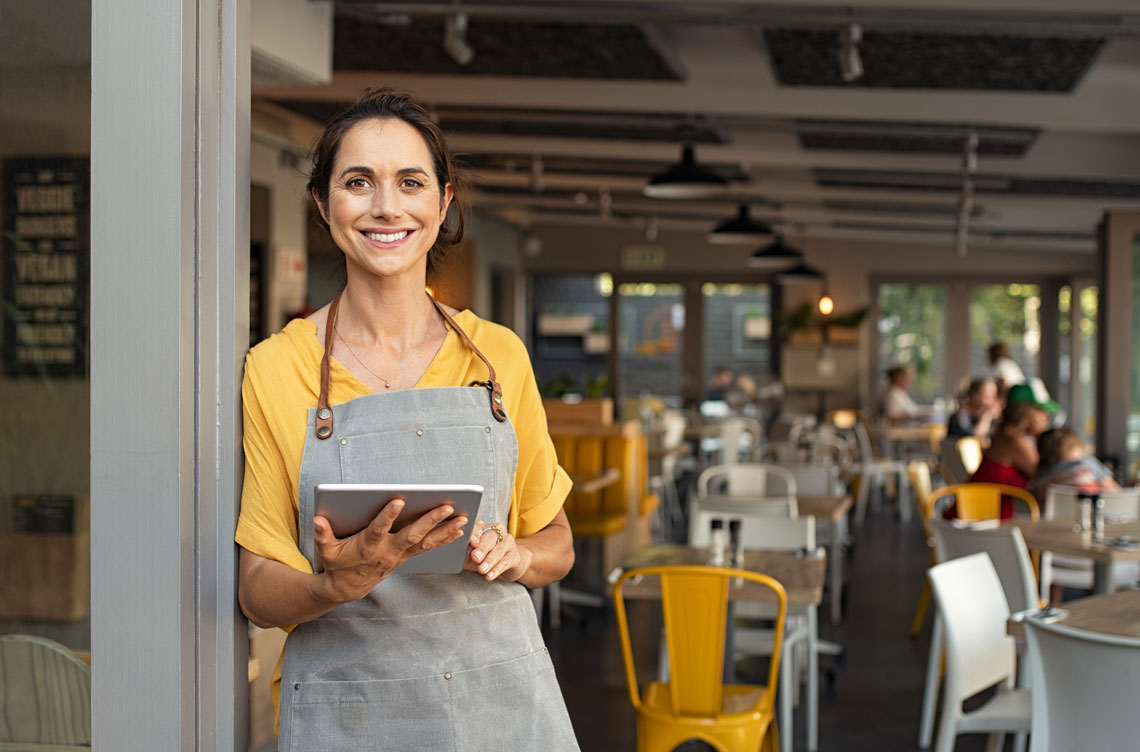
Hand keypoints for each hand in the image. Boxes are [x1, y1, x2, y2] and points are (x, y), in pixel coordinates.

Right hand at [313, 499, 468, 602]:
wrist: (348, 588)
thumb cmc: (337, 563)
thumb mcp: (326, 550)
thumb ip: (323, 535)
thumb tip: (318, 520)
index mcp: (368, 546)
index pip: (378, 529)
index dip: (388, 516)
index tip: (399, 500)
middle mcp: (388, 551)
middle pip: (412, 535)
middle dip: (430, 520)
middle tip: (447, 506)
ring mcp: (400, 555)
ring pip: (426, 542)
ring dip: (445, 530)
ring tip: (463, 518)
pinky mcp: (406, 556)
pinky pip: (428, 547)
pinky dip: (444, 538)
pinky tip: (459, 529)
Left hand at [465, 520, 532, 581]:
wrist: (504, 564)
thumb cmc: (482, 557)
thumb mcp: (470, 554)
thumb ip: (464, 551)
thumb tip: (453, 553)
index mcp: (483, 527)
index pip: (478, 529)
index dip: (474, 535)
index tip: (471, 543)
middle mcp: (497, 531)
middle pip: (490, 538)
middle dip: (482, 548)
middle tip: (475, 558)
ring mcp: (508, 542)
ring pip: (499, 550)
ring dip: (489, 560)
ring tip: (482, 570)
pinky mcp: (515, 555)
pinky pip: (506, 562)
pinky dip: (497, 569)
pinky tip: (490, 576)